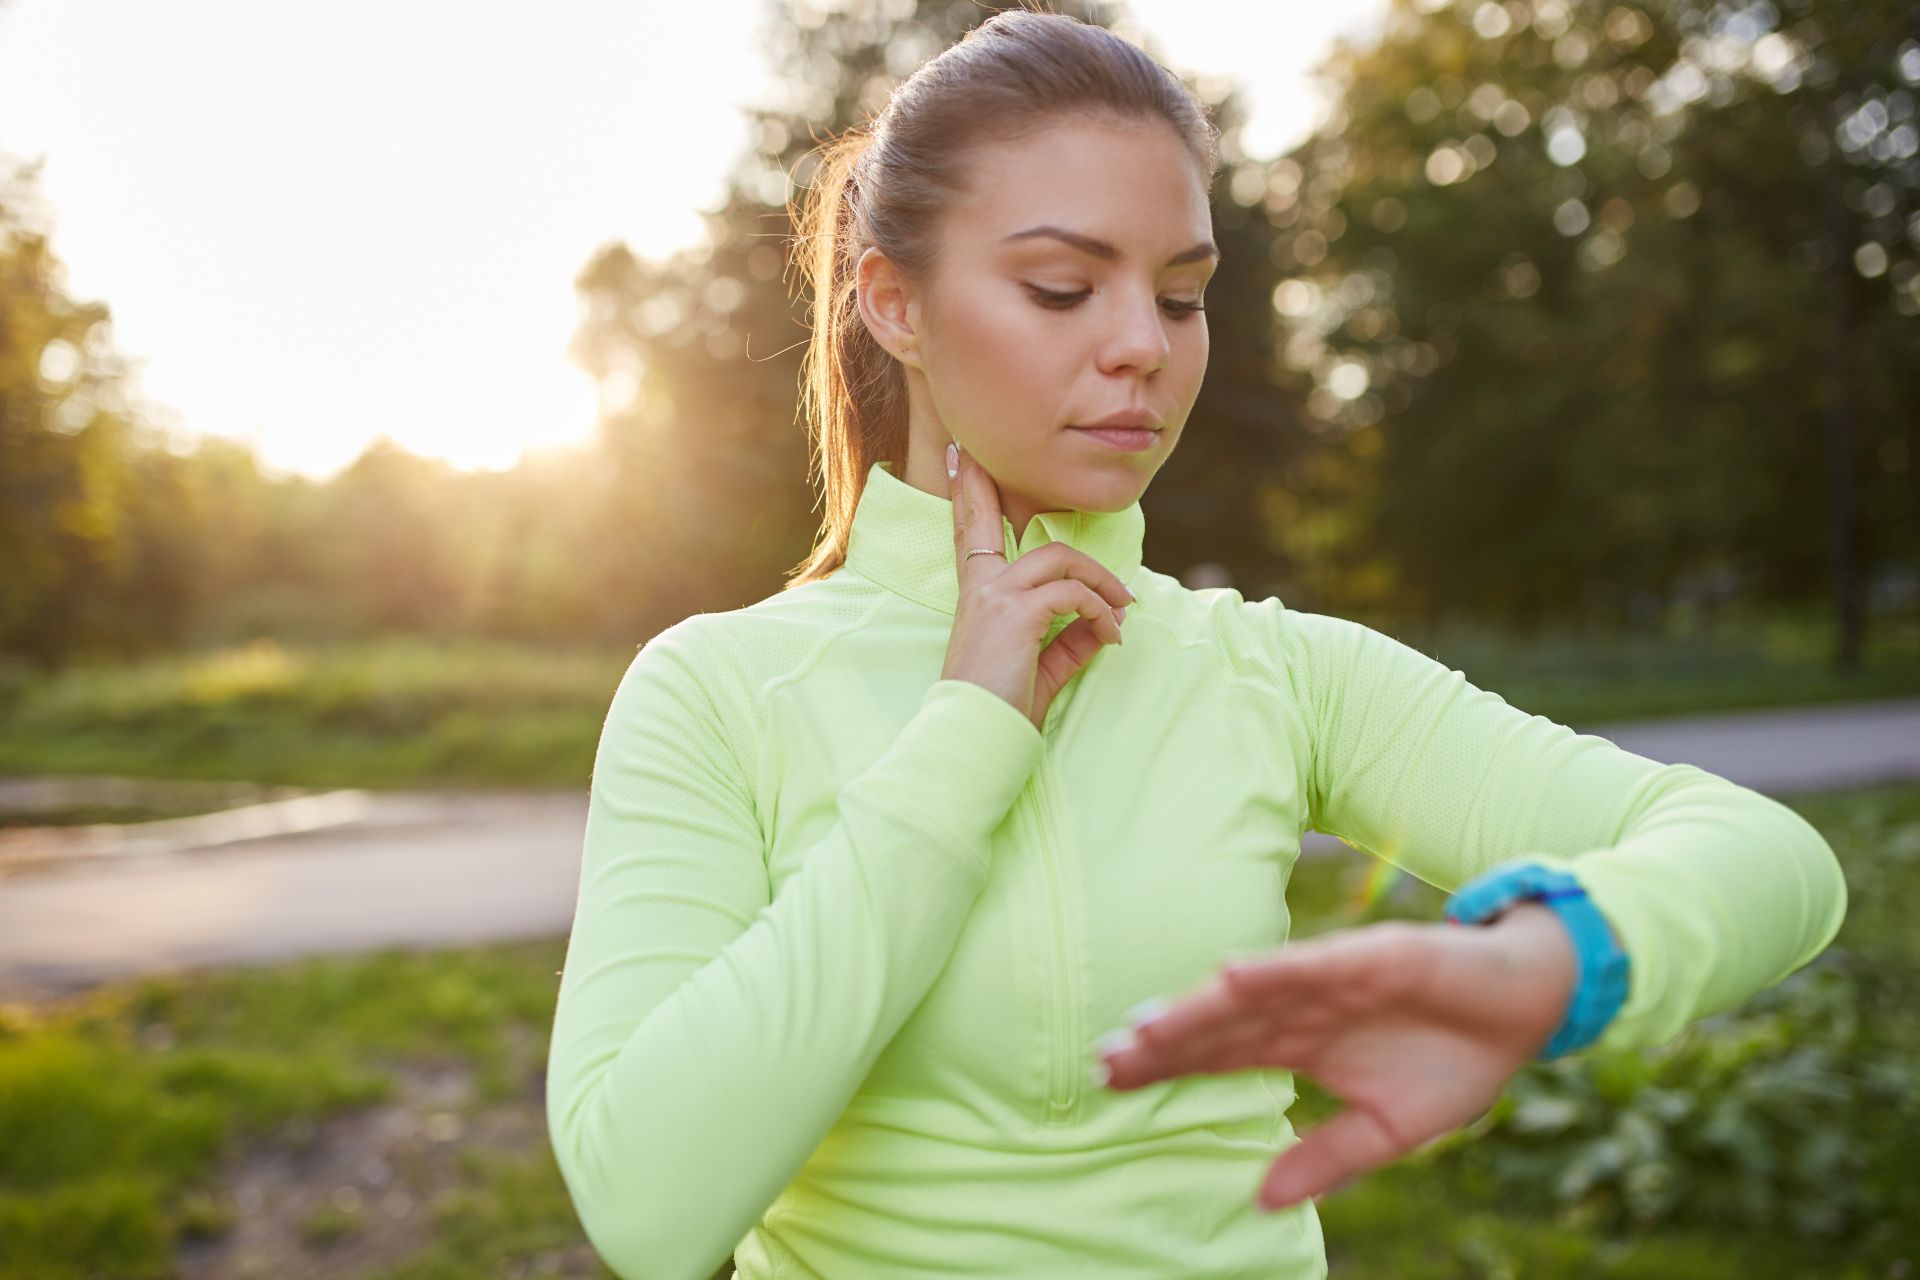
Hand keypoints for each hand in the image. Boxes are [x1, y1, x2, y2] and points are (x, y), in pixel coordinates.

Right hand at [942, 441, 1133, 730]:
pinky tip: (1111, 636)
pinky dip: (1101, 612)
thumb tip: (1104, 626)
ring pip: (1059, 561)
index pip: (968, 532)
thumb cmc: (1001, 707)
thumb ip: (1069, 641)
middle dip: (1029, 514)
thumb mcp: (1040, 668)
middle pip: (1007, 528)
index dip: (967, 493)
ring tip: (1122, 610)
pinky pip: (1073, 595)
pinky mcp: (1016, 613)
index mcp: (976, 595)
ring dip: (1100, 583)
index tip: (958, 456)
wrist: (977, 735)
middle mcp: (981, 587)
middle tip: (1091, 559)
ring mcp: (996, 596)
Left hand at [1093, 905, 1578, 1210]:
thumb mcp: (1388, 1129)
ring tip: (1147, 1026)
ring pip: (1252, 995)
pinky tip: (1229, 976)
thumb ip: (1326, 1157)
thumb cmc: (1455, 1058)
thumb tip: (1263, 1200)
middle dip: (1163, 1043)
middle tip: (1103, 1061)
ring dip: (1199, 1009)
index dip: (1167, 1066)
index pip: (1219, 1055)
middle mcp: (1303, 1007)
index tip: (1111, 1081)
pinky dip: (1274, 969)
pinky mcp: (1374, 958)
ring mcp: (1333, 979)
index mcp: (1301, 1043)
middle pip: (1219, 1025)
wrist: (1529, 1003)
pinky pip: (1315, 965)